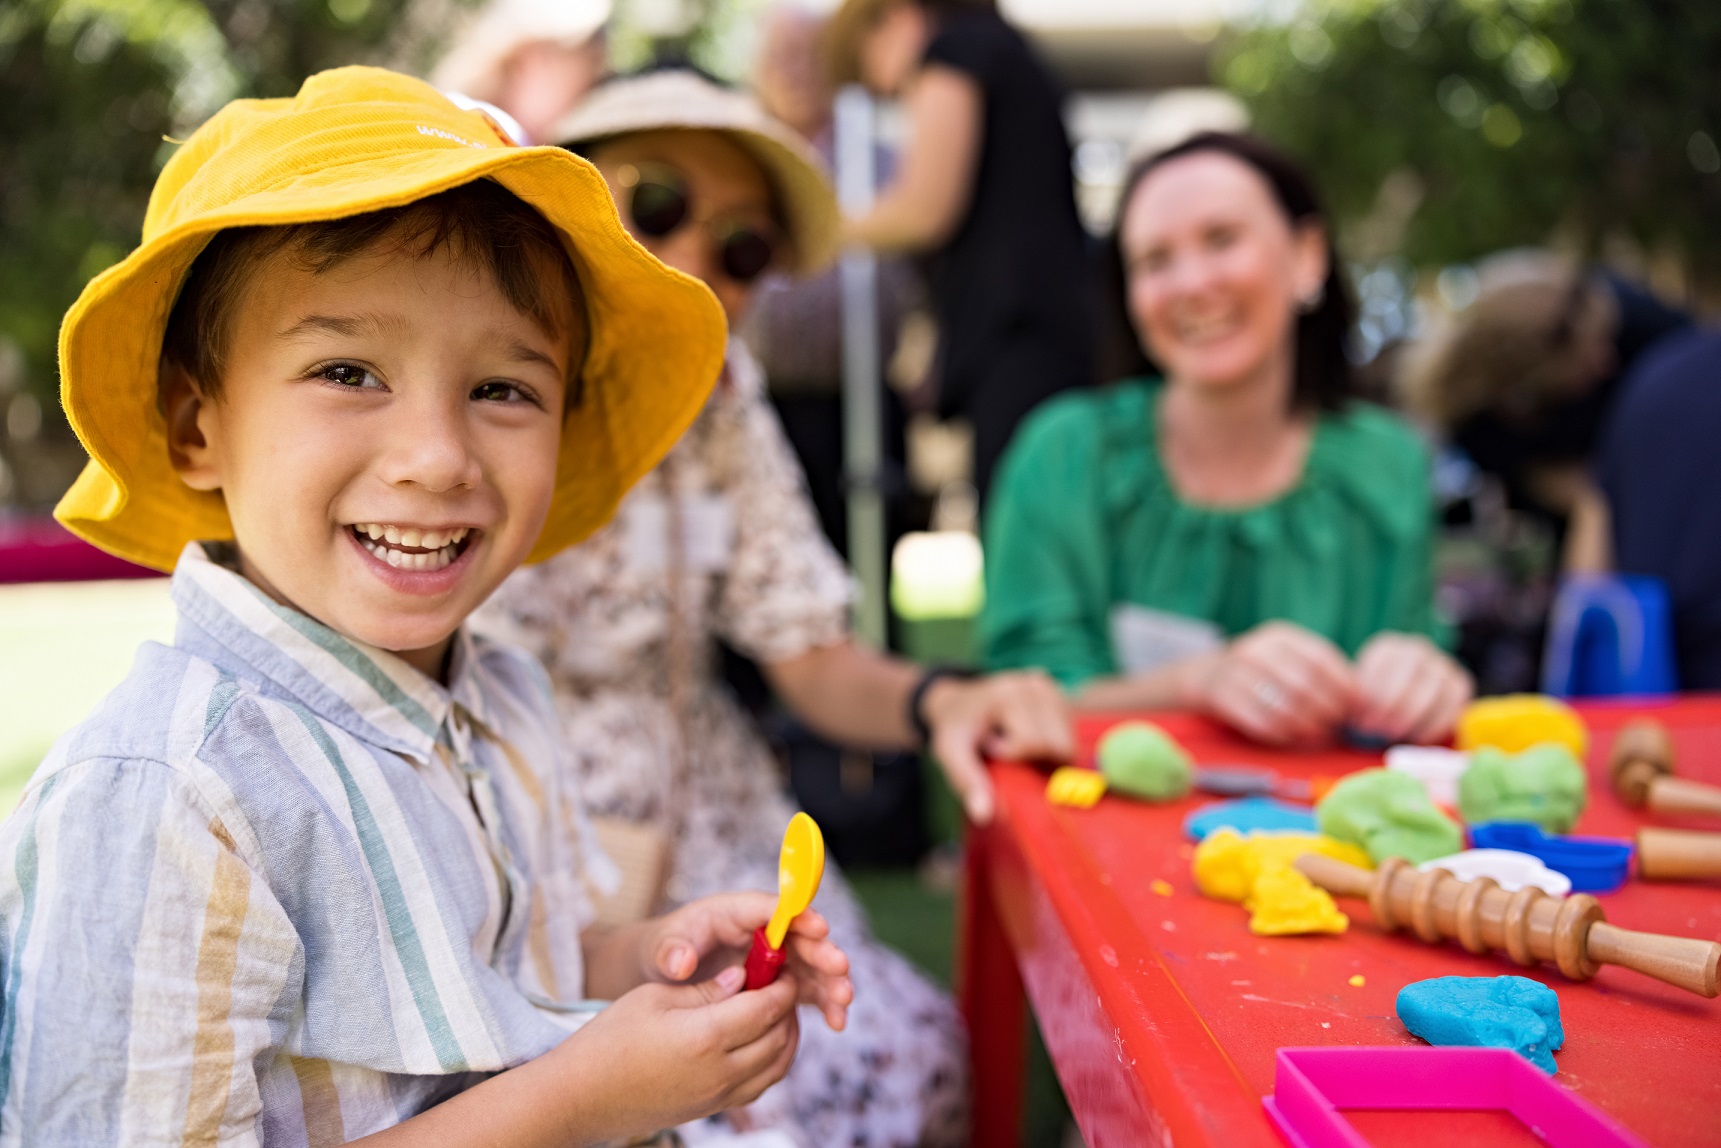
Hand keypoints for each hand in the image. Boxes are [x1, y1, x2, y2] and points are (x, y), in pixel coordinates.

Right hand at [557, 966, 802, 1138]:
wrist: (580, 1097)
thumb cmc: (608, 1040)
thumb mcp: (654, 997)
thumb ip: (705, 989)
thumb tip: (741, 978)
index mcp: (706, 1037)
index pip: (766, 1008)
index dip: (781, 984)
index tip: (781, 965)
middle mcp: (720, 1072)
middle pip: (779, 1037)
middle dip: (787, 1007)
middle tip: (781, 982)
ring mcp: (717, 1096)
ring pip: (777, 1067)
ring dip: (786, 1036)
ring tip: (777, 1010)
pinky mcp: (711, 1110)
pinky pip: (759, 1086)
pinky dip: (772, 1061)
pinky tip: (761, 1041)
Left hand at [641, 892, 851, 1031]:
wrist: (664, 972)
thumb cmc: (666, 950)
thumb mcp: (661, 947)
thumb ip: (670, 951)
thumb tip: (682, 962)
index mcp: (736, 913)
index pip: (770, 909)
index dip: (797, 915)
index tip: (819, 926)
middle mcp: (763, 932)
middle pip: (800, 937)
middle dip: (822, 952)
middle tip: (840, 968)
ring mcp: (774, 957)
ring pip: (810, 966)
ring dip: (830, 982)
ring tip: (844, 1003)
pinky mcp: (779, 981)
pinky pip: (806, 991)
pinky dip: (823, 1004)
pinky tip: (836, 1023)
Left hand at [921, 670, 1073, 823]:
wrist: (959, 704)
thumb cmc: (956, 730)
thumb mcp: (950, 753)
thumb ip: (967, 781)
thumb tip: (985, 816)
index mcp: (1007, 694)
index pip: (1034, 743)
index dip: (1013, 756)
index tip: (991, 747)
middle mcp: (1034, 684)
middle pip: (1060, 745)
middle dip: (1035, 758)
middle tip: (1006, 747)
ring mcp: (1050, 688)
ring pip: (1071, 744)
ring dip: (1047, 754)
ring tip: (1016, 742)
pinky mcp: (1059, 695)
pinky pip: (1071, 737)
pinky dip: (1054, 746)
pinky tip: (1028, 738)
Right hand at [1179, 621, 1356, 745]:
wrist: (1207, 676)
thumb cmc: (1263, 673)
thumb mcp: (1288, 660)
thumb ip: (1321, 673)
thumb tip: (1361, 700)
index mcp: (1280, 636)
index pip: (1321, 659)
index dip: (1343, 685)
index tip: (1356, 706)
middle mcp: (1256, 648)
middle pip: (1305, 684)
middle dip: (1327, 709)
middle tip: (1338, 726)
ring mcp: (1235, 671)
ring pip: (1284, 706)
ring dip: (1308, 726)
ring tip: (1319, 735)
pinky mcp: (1222, 696)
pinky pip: (1261, 721)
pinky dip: (1283, 734)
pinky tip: (1293, 737)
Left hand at [1350, 632, 1473, 743]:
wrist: (1400, 701)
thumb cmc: (1373, 700)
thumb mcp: (1359, 694)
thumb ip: (1359, 699)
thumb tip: (1360, 713)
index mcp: (1388, 648)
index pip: (1384, 667)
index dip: (1374, 696)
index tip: (1363, 721)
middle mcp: (1418, 651)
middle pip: (1410, 678)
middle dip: (1393, 709)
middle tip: (1380, 731)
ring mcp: (1442, 665)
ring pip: (1433, 692)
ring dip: (1414, 718)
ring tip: (1396, 736)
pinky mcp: (1460, 685)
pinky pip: (1452, 706)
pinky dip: (1435, 726)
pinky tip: (1418, 739)